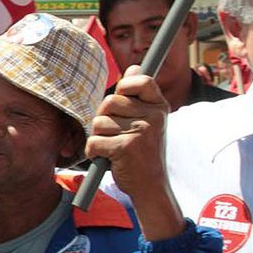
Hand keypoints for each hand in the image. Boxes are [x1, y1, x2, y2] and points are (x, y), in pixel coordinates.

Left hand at [86, 66, 182, 240]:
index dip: (126, 85)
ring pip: (98, 122)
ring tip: (114, 148)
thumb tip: (133, 66)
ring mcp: (140, 131)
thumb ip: (139, 95)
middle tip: (115, 134)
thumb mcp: (149, 121)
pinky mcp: (125, 147)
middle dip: (104, 118)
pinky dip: (94, 152)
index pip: (141, 80)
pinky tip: (108, 158)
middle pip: (109, 101)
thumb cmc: (144, 152)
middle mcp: (153, 117)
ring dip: (99, 137)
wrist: (151, 186)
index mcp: (159, 107)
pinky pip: (94, 141)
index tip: (124, 98)